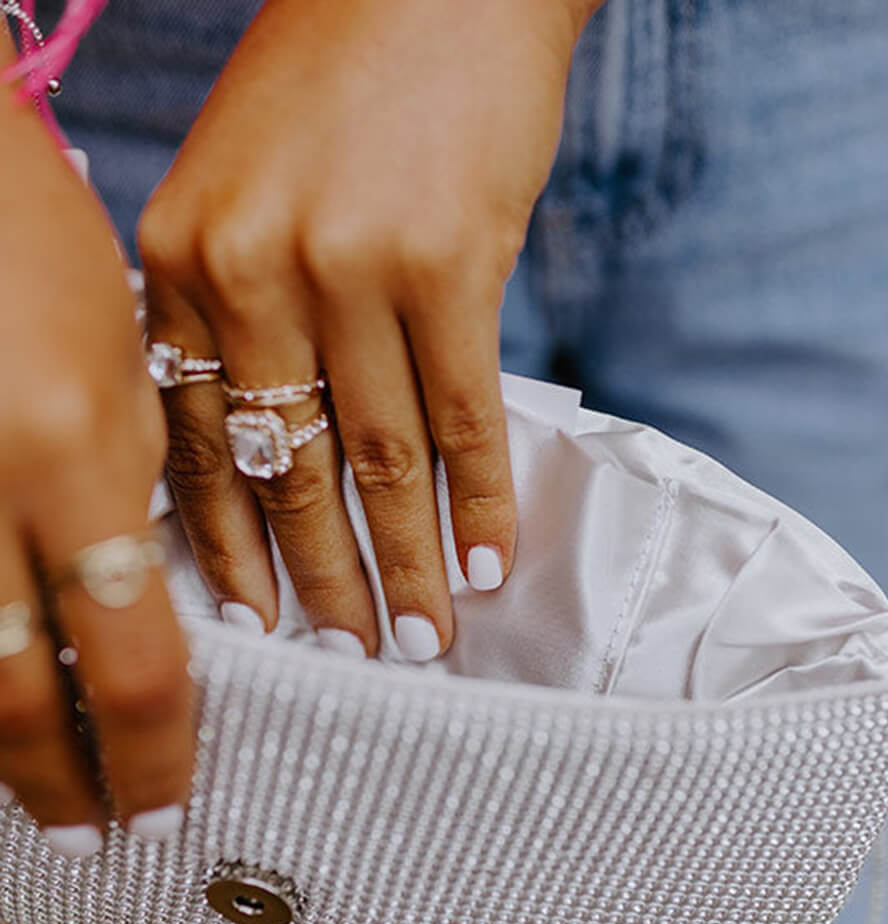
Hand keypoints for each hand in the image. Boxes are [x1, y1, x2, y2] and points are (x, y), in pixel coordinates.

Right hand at [0, 82, 192, 853]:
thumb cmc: (36, 248)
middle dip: (62, 785)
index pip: (136, 663)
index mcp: (74, 459)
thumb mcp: (121, 375)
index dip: (151, 755)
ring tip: (35, 804)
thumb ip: (132, 499)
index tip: (163, 807)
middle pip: (19, 700)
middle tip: (92, 841)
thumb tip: (144, 612)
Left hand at [138, 0, 596, 659]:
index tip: (259, 628)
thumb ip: (233, 316)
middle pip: (287, 470)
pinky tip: (495, 562)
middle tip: (349, 660)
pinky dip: (484, 499)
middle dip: (322, 584)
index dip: (230, 552)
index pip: (196, 445)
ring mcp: (351, 267)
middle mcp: (251, 269)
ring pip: (379, 460)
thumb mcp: (239, 190)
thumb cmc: (339, 88)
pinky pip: (466, 415)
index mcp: (180, 259)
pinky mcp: (451, 262)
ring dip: (409, 565)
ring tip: (426, 639)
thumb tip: (266, 451)